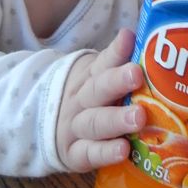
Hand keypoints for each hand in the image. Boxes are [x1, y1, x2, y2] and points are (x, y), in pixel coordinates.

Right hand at [57, 29, 145, 171]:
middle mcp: (81, 100)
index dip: (117, 51)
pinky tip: (123, 150)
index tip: (130, 38)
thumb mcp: (98, 75)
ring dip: (116, 120)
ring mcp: (76, 127)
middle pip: (97, 89)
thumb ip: (118, 59)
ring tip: (139, 117)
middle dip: (117, 82)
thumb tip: (134, 33)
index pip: (103, 61)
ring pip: (94, 122)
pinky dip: (104, 153)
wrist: (48, 126)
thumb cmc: (90, 98)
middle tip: (136, 75)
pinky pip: (89, 153)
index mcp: (89, 77)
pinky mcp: (75, 154)